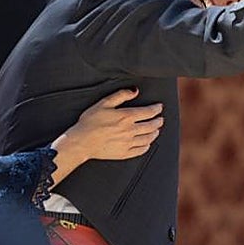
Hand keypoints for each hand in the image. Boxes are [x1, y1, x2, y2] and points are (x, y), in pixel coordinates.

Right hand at [49, 88, 163, 184]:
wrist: (82, 142)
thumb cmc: (90, 122)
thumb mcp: (103, 103)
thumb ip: (120, 95)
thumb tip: (135, 91)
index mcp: (126, 117)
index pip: (148, 112)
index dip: (156, 109)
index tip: (159, 107)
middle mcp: (130, 130)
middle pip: (151, 126)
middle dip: (158, 121)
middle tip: (160, 119)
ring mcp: (128, 143)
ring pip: (148, 138)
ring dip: (154, 133)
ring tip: (156, 130)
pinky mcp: (124, 153)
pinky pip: (140, 150)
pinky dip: (147, 146)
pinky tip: (147, 143)